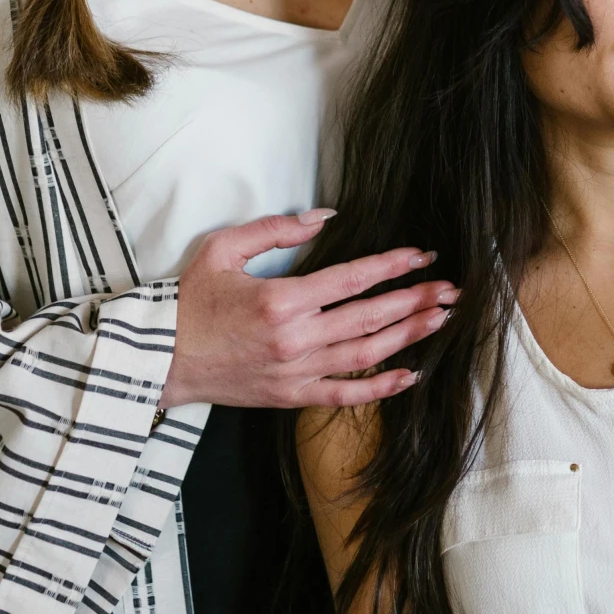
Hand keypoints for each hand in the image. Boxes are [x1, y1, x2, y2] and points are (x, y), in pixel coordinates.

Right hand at [160, 210, 456, 409]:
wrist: (161, 360)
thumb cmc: (190, 302)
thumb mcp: (222, 250)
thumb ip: (275, 230)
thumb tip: (324, 217)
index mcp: (281, 299)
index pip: (352, 279)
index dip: (392, 266)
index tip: (422, 256)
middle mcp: (296, 338)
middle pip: (371, 316)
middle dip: (416, 300)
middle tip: (451, 289)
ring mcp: (297, 371)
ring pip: (366, 354)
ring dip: (409, 337)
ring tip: (441, 320)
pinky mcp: (291, 395)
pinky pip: (345, 395)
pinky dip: (380, 388)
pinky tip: (410, 376)